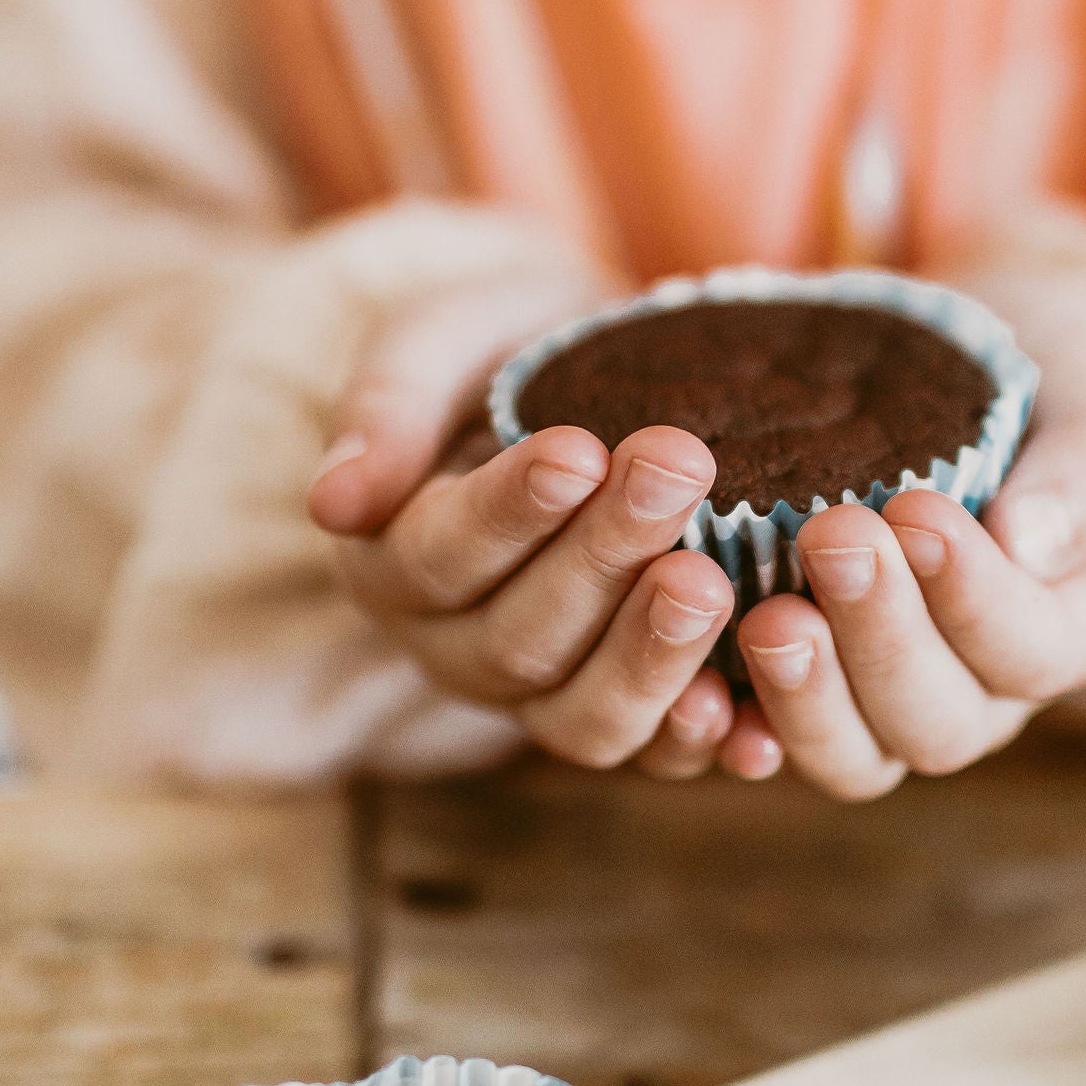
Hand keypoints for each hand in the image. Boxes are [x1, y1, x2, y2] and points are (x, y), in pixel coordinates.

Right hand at [309, 270, 768, 777]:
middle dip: (603, 557)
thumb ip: (390, 398)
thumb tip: (332, 503)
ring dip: (651, 658)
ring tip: (711, 583)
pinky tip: (754, 720)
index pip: (437, 558)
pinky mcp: (637, 709)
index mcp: (395, 561)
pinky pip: (662, 753)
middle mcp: (460, 649)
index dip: (507, 513)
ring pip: (584, 718)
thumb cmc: (515, 339)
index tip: (579, 450)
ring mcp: (549, 693)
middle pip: (519, 640)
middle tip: (679, 470)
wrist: (616, 365)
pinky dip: (707, 743)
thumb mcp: (445, 332)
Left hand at [732, 269, 1085, 798]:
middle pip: (934, 721)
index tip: (918, 510)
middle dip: (880, 637)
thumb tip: (1029, 540)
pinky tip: (697, 687)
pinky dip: (730, 728)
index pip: (1027, 650)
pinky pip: (766, 741)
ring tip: (763, 618)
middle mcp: (979, 694)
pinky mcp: (808, 687)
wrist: (997, 384)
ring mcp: (887, 702)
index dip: (973, 596)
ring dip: (804, 697)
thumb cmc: (1063, 392)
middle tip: (833, 538)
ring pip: (853, 755)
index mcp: (1068, 633)